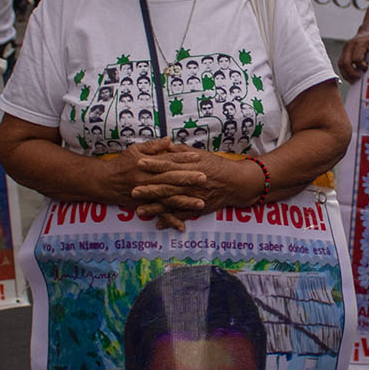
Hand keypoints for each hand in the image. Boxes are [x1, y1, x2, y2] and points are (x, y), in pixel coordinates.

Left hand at [128, 145, 260, 223]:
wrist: (236, 182)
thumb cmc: (217, 165)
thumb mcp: (200, 154)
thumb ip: (181, 151)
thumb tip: (165, 145)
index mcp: (189, 167)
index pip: (168, 165)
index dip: (153, 164)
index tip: (139, 162)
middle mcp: (190, 183)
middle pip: (167, 185)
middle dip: (149, 188)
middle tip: (132, 190)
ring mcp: (193, 197)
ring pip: (172, 203)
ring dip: (155, 208)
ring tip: (140, 211)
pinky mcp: (198, 208)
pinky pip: (182, 216)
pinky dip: (171, 221)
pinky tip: (158, 224)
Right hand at [338, 29, 368, 81]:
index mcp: (359, 43)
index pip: (356, 58)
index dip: (361, 66)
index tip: (367, 68)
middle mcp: (349, 46)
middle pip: (345, 63)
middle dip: (351, 73)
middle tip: (359, 79)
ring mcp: (345, 49)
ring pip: (341, 65)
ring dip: (346, 74)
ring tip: (354, 81)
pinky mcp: (343, 53)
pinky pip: (341, 64)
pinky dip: (345, 72)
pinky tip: (352, 77)